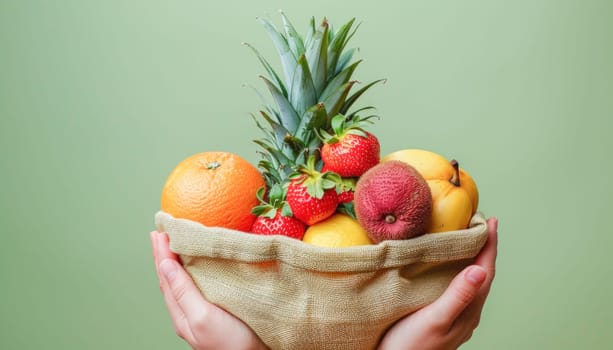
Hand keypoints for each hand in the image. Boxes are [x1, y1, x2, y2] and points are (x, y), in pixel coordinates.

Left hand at [150, 231, 268, 349]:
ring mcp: (202, 313)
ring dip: (176, 262)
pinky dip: (191, 271)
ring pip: (182, 282)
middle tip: (160, 232)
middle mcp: (188, 313)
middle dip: (164, 255)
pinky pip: (197, 286)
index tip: (159, 230)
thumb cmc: (232, 343)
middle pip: (170, 278)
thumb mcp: (203, 316)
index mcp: (181, 313)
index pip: (165, 276)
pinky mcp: (217, 312)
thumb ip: (183, 291)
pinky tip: (197, 267)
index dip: (161, 253)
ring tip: (172, 245)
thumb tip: (165, 265)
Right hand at [378, 217, 498, 349]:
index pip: (485, 271)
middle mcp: (467, 313)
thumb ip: (458, 295)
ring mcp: (457, 317)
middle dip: (483, 248)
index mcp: (469, 310)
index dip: (490, 245)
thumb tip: (480, 269)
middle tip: (480, 223)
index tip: (490, 221)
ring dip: (472, 258)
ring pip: (470, 281)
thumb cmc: (410, 346)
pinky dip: (458, 271)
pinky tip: (448, 268)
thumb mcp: (434, 319)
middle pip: (482, 274)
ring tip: (467, 239)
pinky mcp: (443, 318)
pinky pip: (459, 288)